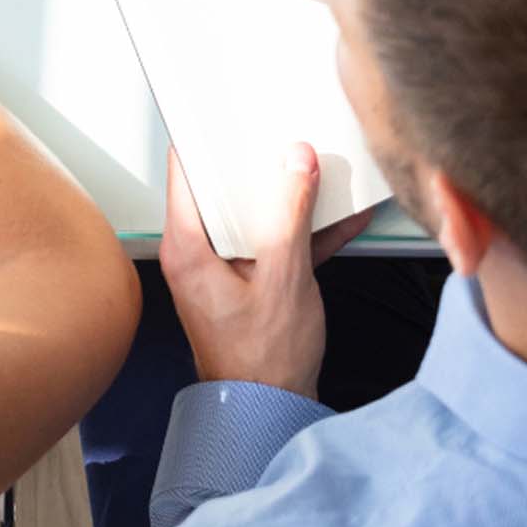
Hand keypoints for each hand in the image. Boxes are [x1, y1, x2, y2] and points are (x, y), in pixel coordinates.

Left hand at [159, 146, 371, 396]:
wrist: (271, 415)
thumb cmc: (263, 362)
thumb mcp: (285, 278)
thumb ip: (291, 215)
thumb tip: (296, 160)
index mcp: (187, 247)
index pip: (184, 172)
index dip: (205, 137)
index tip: (229, 110)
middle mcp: (197, 253)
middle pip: (222, 189)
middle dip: (257, 162)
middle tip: (285, 131)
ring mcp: (223, 267)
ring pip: (253, 213)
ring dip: (289, 196)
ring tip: (323, 169)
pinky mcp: (249, 282)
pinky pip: (273, 242)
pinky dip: (303, 231)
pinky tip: (342, 217)